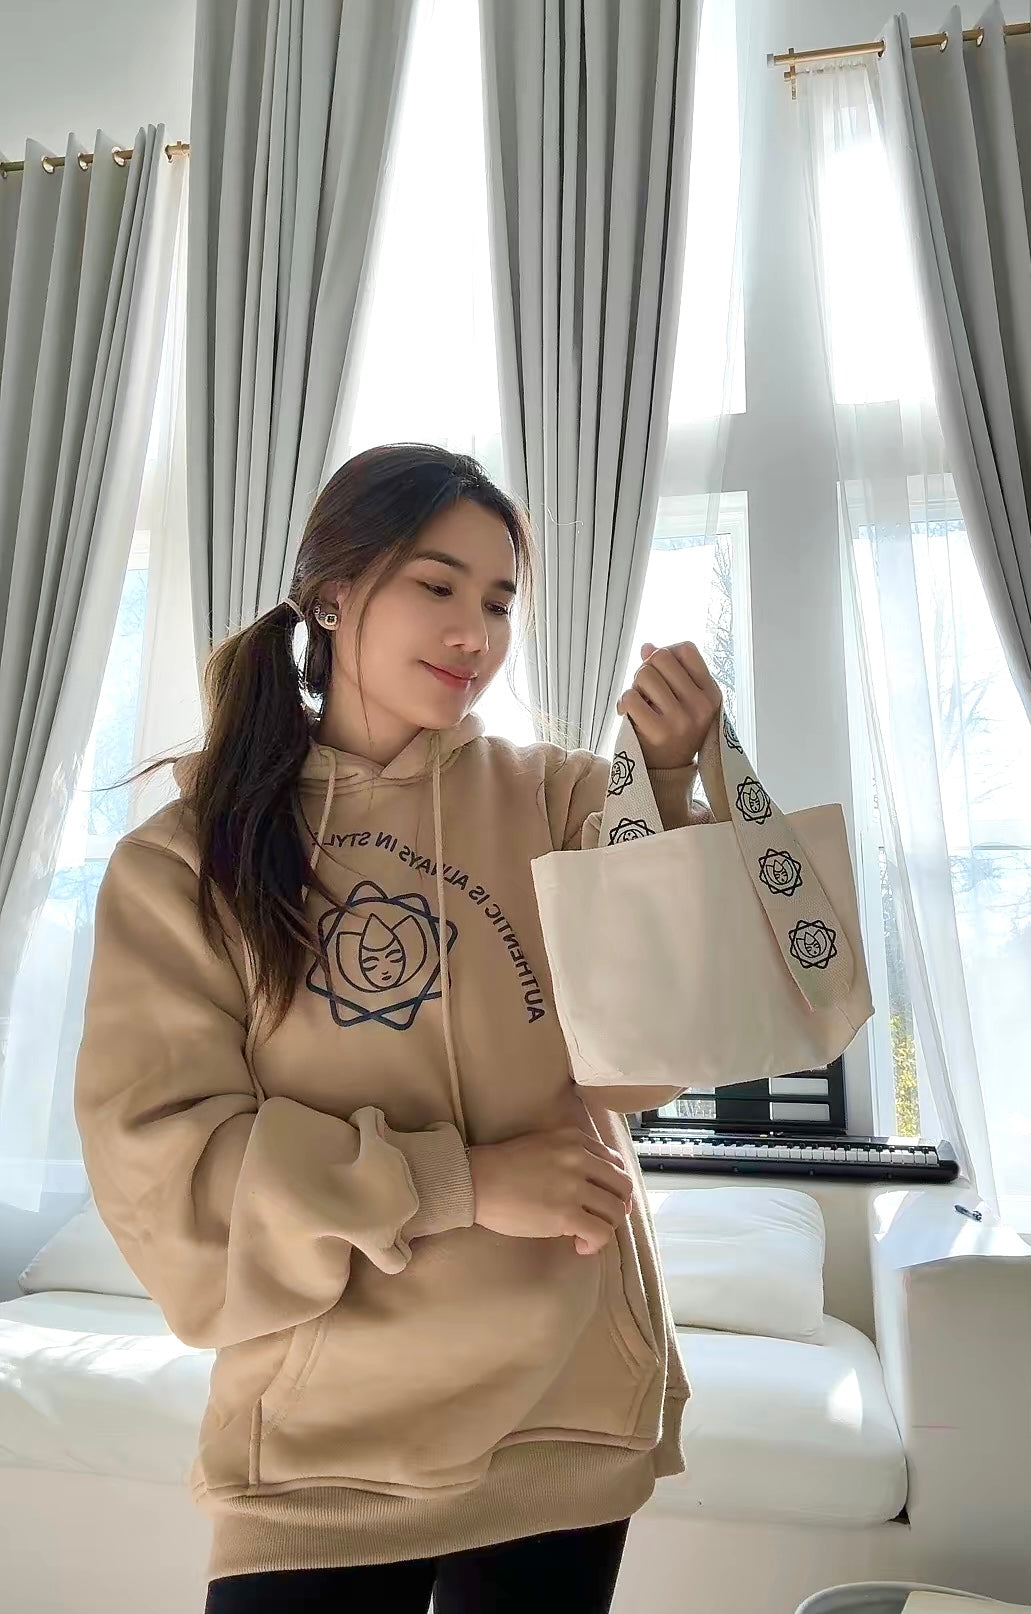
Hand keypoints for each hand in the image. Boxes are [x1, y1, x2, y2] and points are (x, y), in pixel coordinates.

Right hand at [467, 1127, 633, 1255]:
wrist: (476, 1181)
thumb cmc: (503, 1166)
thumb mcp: (543, 1144)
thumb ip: (571, 1155)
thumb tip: (593, 1185)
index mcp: (574, 1139)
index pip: (615, 1163)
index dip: (615, 1186)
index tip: (605, 1199)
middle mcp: (579, 1158)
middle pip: (622, 1186)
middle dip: (617, 1207)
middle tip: (602, 1220)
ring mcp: (573, 1186)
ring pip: (615, 1211)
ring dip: (606, 1227)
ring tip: (586, 1234)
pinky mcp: (565, 1214)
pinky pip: (600, 1232)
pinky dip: (595, 1243)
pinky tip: (580, 1246)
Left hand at [615, 640, 721, 770]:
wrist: (668, 771)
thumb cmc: (675, 730)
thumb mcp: (685, 701)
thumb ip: (670, 672)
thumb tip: (647, 646)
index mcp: (711, 693)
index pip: (686, 649)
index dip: (666, 652)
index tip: (661, 671)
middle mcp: (700, 705)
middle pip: (661, 657)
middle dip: (646, 669)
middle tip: (646, 690)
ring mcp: (681, 719)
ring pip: (644, 674)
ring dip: (635, 686)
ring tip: (640, 703)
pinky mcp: (658, 732)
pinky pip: (630, 697)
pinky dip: (624, 702)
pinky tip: (629, 714)